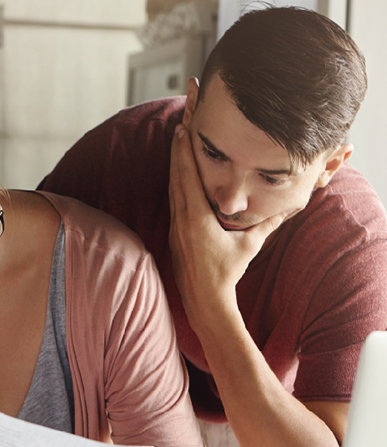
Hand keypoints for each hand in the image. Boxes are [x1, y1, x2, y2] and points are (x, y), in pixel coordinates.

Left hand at [168, 124, 289, 326]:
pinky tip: (178, 176)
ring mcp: (175, 228)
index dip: (185, 151)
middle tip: (180, 126)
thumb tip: (293, 206)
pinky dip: (176, 185)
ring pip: (173, 189)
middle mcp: (181, 220)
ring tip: (177, 144)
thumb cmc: (227, 273)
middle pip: (176, 177)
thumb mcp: (250, 245)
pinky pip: (174, 203)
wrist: (204, 301)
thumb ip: (269, 223)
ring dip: (175, 166)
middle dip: (177, 151)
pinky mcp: (174, 236)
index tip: (183, 129)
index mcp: (196, 218)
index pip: (189, 176)